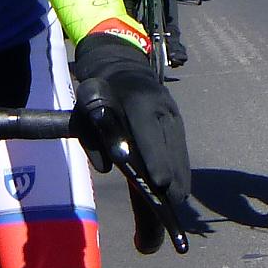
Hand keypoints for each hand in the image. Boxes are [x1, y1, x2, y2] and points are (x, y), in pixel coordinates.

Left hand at [71, 33, 191, 208]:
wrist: (122, 67)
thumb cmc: (99, 92)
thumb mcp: (86, 108)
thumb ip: (92, 136)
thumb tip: (106, 167)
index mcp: (137, 99)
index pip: (148, 130)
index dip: (155, 156)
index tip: (159, 182)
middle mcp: (161, 105)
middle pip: (169, 143)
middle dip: (172, 173)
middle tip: (173, 200)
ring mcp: (172, 112)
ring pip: (178, 146)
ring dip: (180, 173)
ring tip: (178, 199)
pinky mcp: (177, 119)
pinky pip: (180, 145)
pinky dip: (180, 165)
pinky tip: (181, 185)